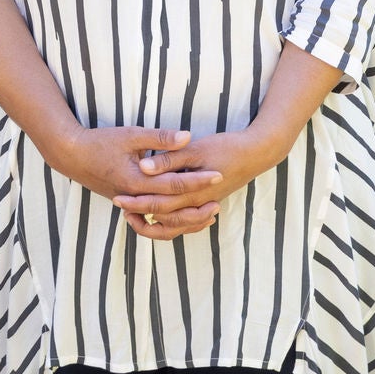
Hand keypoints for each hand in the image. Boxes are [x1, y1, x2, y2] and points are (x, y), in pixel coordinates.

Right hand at [51, 126, 221, 231]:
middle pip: (172, 208)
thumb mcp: (131, 135)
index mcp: (137, 180)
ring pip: (162, 220)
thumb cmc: (100, 142)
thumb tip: (187, 136)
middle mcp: (135, 197)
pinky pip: (151, 220)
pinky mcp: (127, 204)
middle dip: (197, 205)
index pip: (175, 183)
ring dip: (186, 219)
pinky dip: (168, 220)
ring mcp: (130, 204)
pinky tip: (182, 216)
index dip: (198, 179)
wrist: (71, 155)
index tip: (217, 173)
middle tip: (219, 201)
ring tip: (206, 213)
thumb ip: (160, 138)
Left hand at [112, 128, 284, 241]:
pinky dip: (173, 224)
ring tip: (136, 216)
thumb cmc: (227, 147)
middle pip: (164, 217)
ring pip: (176, 225)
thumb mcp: (195, 149)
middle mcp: (198, 204)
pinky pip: (188, 222)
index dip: (136, 202)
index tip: (118, 198)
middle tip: (120, 207)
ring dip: (155, 223)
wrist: (256, 154)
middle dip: (140, 213)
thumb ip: (169, 159)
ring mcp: (205, 205)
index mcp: (192, 191)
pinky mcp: (210, 202)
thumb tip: (144, 167)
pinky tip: (161, 217)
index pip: (158, 203)